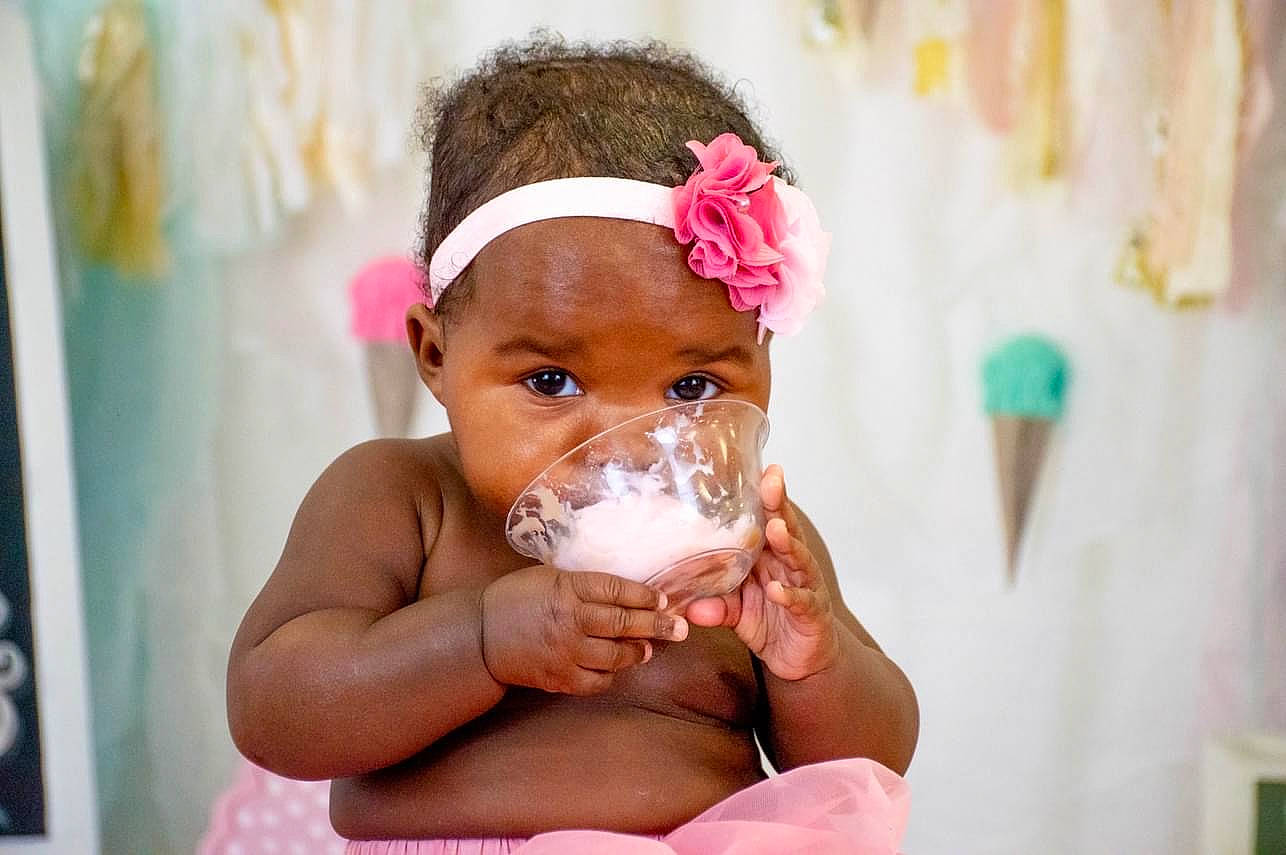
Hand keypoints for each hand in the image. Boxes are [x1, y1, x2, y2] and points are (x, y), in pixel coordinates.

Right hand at [481, 566, 687, 694]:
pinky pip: (598, 681)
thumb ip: (583, 582)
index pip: (617, 590)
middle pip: (625, 623)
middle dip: (658, 625)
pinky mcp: (560, 679)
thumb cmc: (515, 599)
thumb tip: (625, 590)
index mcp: (567, 588)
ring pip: (617, 655)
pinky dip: (612, 674)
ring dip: (638, 652)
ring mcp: (566, 653)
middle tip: (680, 628)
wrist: (479, 636)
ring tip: (649, 648)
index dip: (644, 595)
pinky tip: (617, 667)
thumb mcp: (549, 576)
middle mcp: (571, 620)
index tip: (662, 599)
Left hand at [686, 465, 840, 680]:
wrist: (800, 661)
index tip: (761, 470)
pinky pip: (801, 601)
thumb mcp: (736, 613)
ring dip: (788, 544)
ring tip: (776, 530)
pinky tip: (779, 589)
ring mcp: (805, 587)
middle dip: (779, 505)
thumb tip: (687, 607)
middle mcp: (790, 565)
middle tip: (772, 482)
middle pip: (786, 529)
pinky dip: (790, 595)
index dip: (765, 497)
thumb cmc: (771, 624)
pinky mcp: (812, 614)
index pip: (768, 520)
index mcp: (771, 557)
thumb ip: (714, 606)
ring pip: (799, 560)